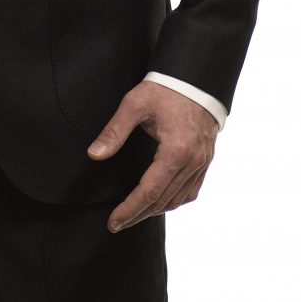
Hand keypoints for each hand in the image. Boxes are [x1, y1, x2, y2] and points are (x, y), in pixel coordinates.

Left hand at [87, 79, 217, 231]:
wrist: (195, 77)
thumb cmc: (164, 88)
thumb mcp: (134, 104)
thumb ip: (114, 131)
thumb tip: (94, 154)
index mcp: (176, 151)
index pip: (149, 192)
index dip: (129, 210)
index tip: (113, 222)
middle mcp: (192, 161)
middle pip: (163, 201)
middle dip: (138, 215)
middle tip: (118, 224)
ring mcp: (202, 162)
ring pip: (179, 199)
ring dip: (156, 211)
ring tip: (134, 214)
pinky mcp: (206, 159)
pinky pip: (192, 190)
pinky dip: (174, 201)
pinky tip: (161, 202)